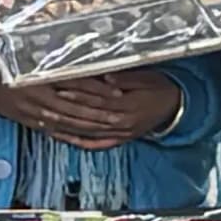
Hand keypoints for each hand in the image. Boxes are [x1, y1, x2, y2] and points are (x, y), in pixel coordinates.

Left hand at [0, 70, 180, 147]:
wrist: (175, 106)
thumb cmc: (159, 87)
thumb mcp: (146, 77)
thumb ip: (126, 78)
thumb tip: (107, 75)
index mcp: (128, 105)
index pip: (97, 98)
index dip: (78, 92)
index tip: (60, 86)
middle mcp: (122, 123)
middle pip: (88, 115)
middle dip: (66, 108)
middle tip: (45, 100)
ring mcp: (119, 134)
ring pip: (88, 131)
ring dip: (66, 125)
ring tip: (45, 117)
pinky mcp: (118, 140)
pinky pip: (95, 144)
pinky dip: (77, 141)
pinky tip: (62, 137)